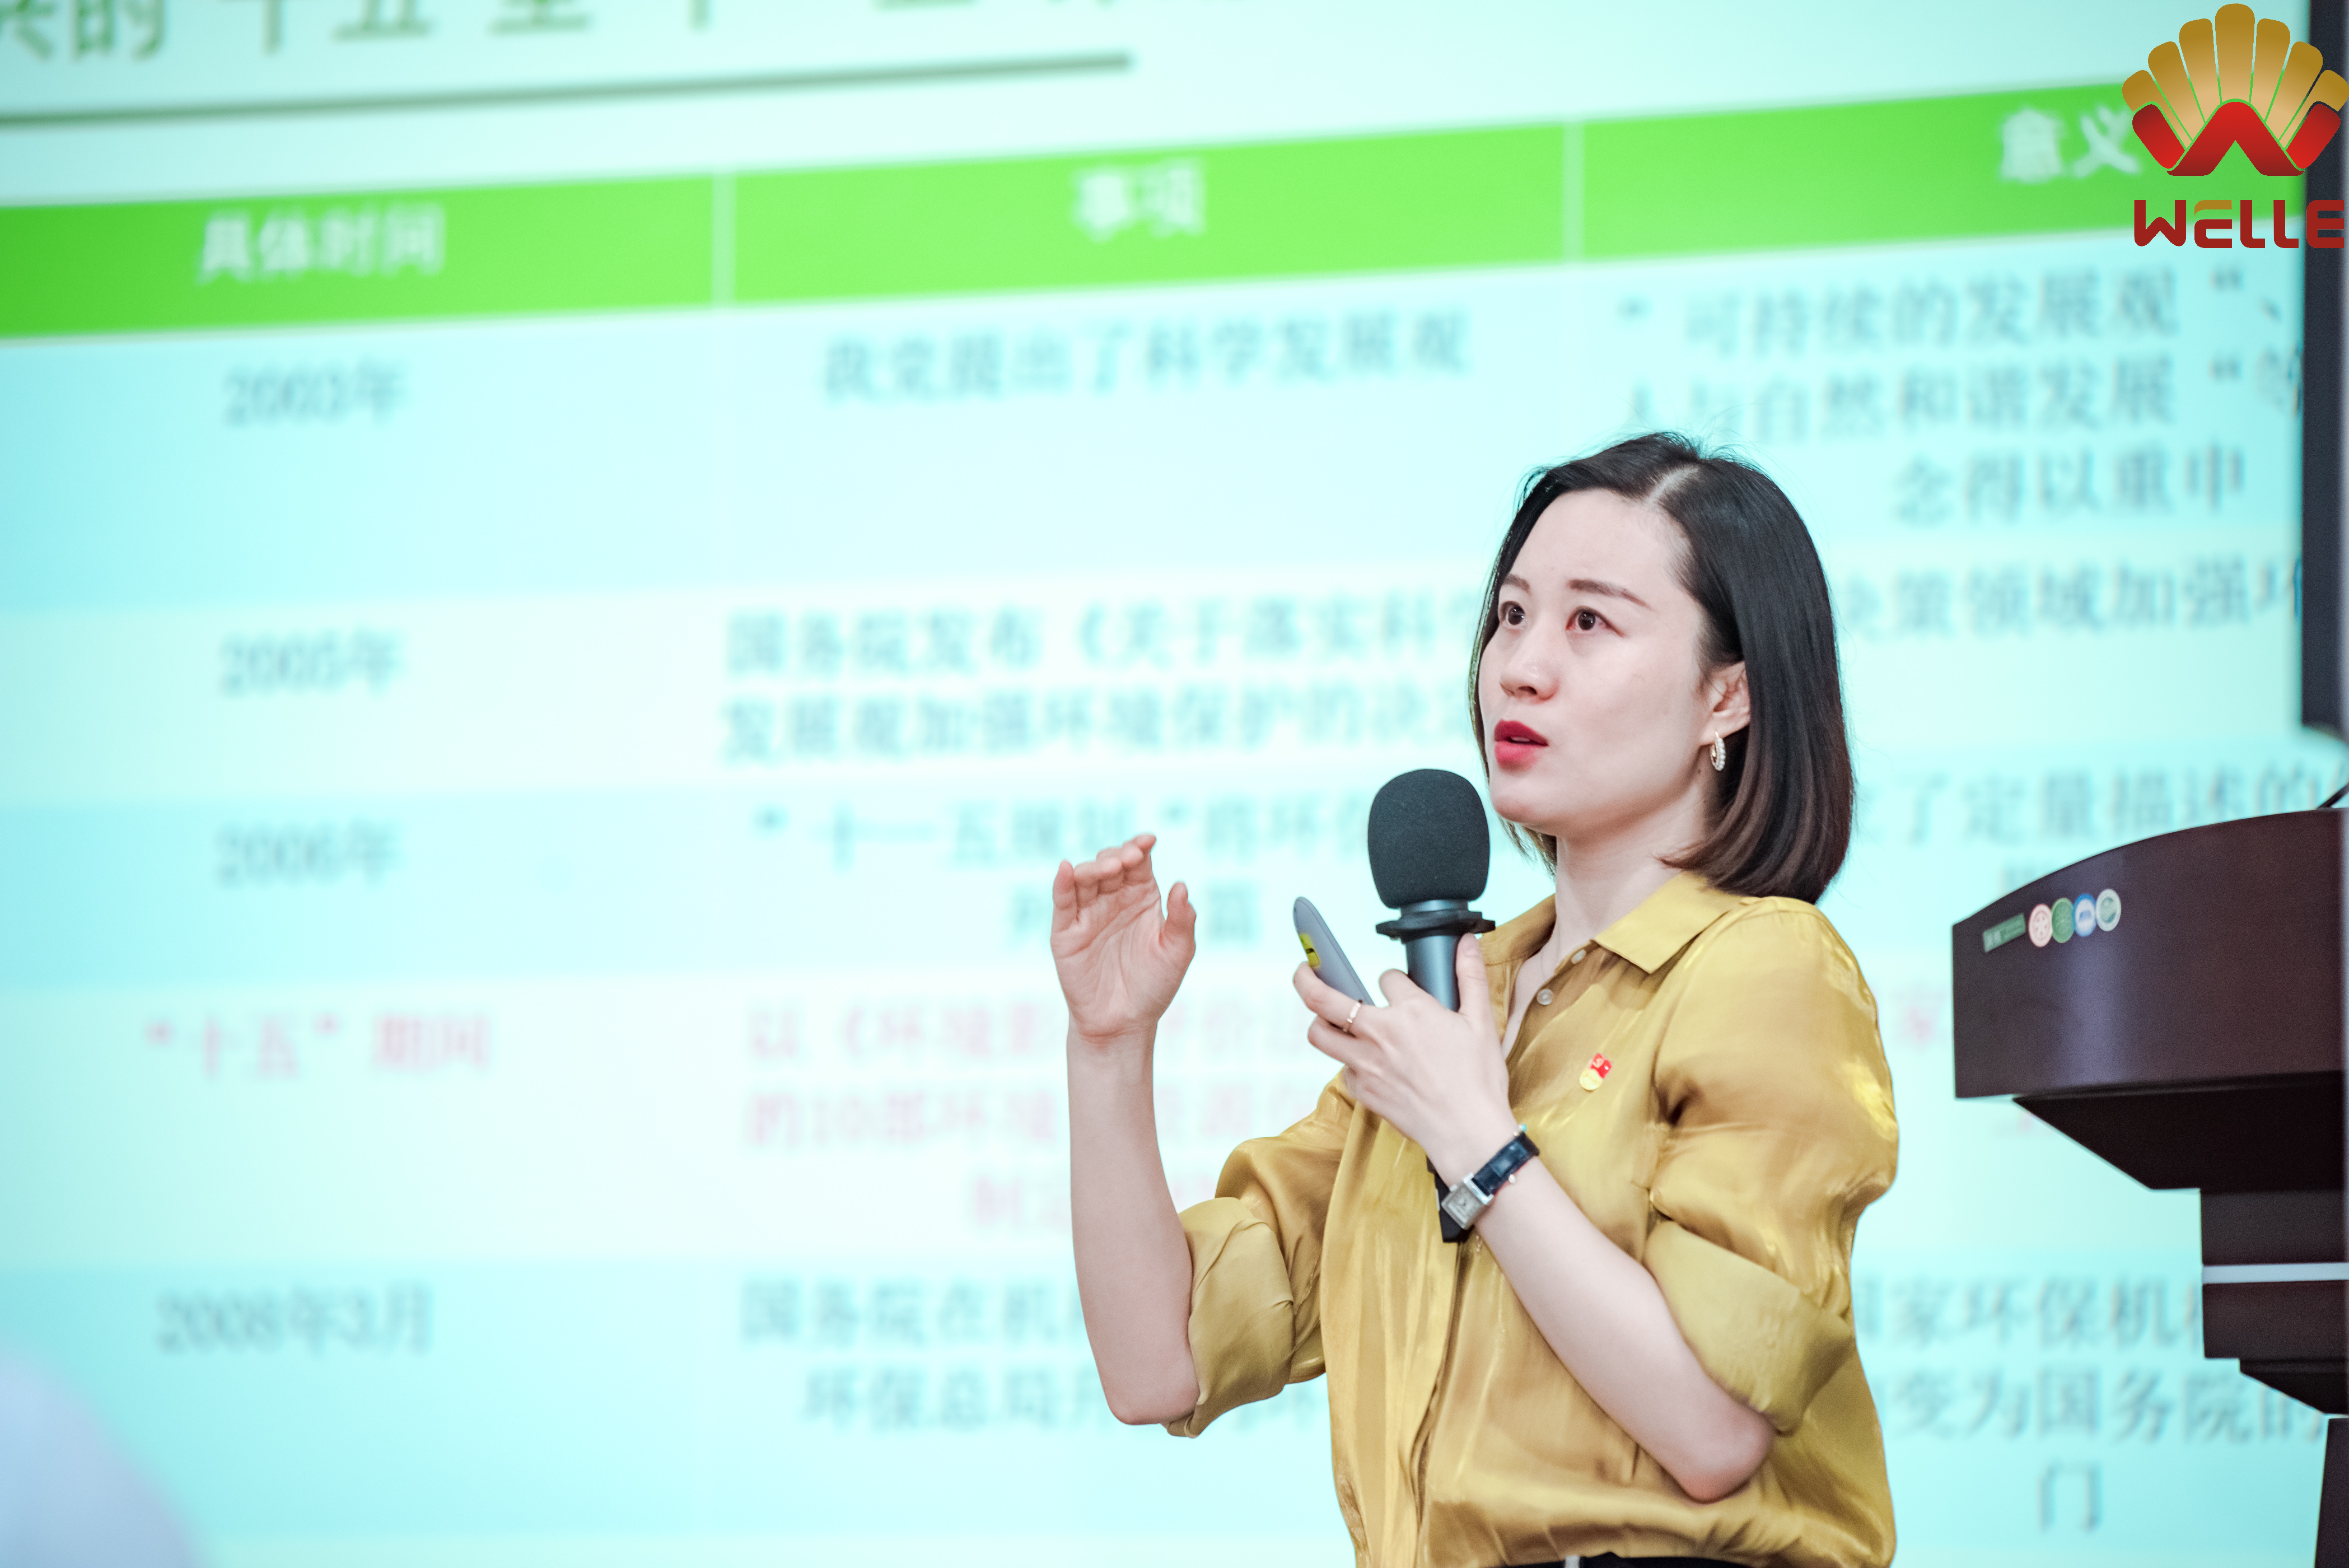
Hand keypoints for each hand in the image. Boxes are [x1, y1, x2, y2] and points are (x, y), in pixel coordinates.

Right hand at [1051, 834, 1197, 1050]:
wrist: (1124, 1023)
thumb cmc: (1154, 986)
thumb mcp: (1177, 952)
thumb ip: (1183, 920)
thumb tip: (1182, 885)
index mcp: (1141, 896)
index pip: (1138, 862)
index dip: (1140, 846)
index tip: (1148, 841)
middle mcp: (1113, 899)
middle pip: (1110, 863)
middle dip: (1118, 856)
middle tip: (1130, 859)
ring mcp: (1088, 913)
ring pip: (1085, 877)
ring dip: (1095, 867)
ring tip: (1110, 868)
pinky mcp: (1066, 931)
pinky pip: (1062, 901)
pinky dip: (1062, 882)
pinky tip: (1066, 869)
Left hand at [1294, 936, 1517, 1184]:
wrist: (1467, 1132)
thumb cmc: (1477, 1080)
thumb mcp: (1481, 1022)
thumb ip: (1470, 977)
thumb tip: (1466, 943)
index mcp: (1411, 1011)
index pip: (1388, 977)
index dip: (1395, 980)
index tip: (1402, 988)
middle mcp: (1380, 1034)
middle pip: (1324, 999)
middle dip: (1306, 978)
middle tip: (1303, 969)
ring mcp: (1366, 1064)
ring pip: (1320, 1035)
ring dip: (1320, 1022)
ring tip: (1327, 1017)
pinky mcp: (1362, 1091)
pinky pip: (1341, 1068)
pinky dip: (1348, 1061)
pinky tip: (1365, 1061)